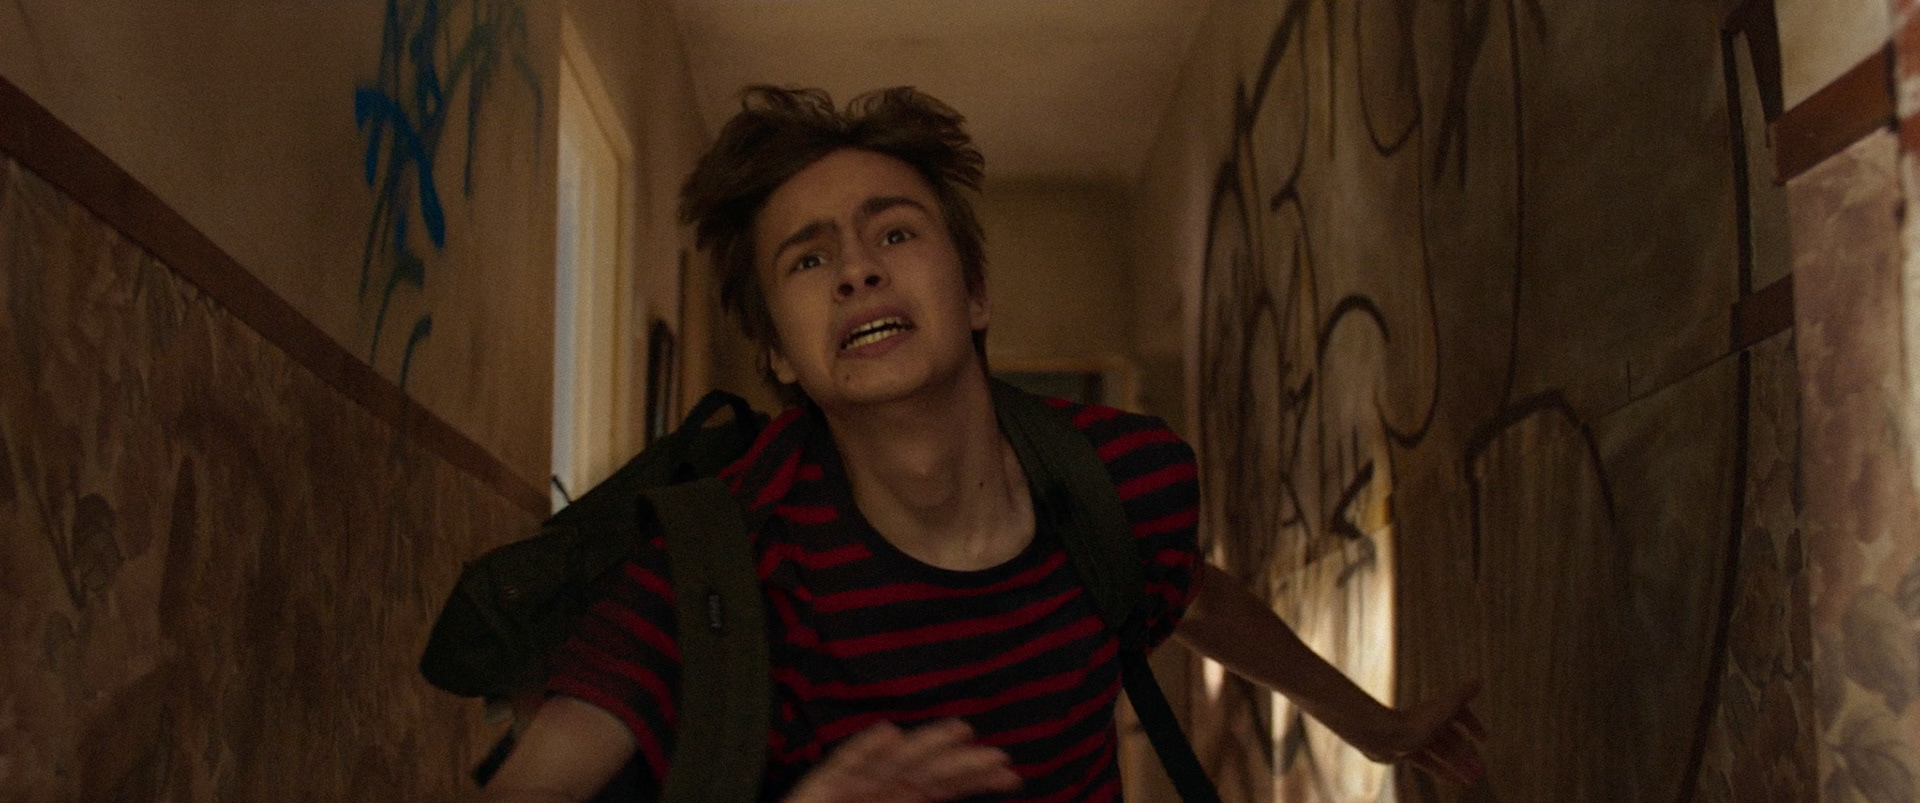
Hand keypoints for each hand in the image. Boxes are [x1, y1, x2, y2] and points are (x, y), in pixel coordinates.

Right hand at [783, 719, 1022, 802]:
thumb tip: (945, 791)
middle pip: (928, 770)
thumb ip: (915, 801)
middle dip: (964, 763)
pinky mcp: (822, 783)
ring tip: (961, 731)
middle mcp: (881, 787)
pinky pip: (846, 763)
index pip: (944, 787)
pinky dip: (866, 747)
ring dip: (927, 743)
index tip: (1011, 774)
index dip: (975, 779)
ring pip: (895, 760)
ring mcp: (853, 783)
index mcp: (900, 799)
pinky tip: (888, 732)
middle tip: (1000, 757)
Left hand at [1354, 680, 1486, 785]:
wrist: (1384, 736)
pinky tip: (1455, 781)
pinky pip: (1428, 762)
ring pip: (1442, 753)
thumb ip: (1463, 694)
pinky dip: (1441, 771)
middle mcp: (1427, 722)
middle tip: (1481, 771)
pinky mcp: (1406, 751)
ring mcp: (1416, 737)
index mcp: (1437, 710)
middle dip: (1467, 754)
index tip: (1484, 739)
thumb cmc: (1417, 722)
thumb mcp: (1446, 707)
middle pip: (1452, 739)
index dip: (1473, 725)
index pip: (1460, 715)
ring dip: (1458, 766)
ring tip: (1472, 780)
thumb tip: (1479, 679)